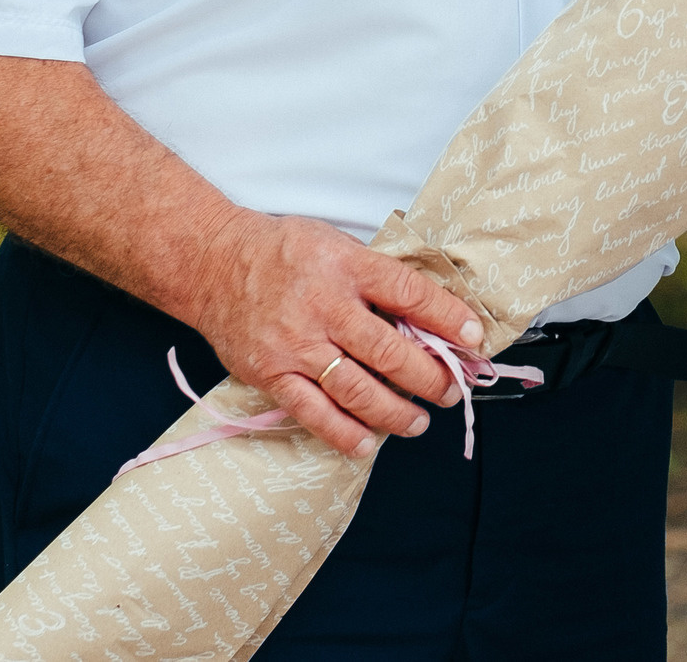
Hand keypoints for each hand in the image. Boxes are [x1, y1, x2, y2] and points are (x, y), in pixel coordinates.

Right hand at [188, 210, 483, 459]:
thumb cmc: (282, 251)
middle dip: (430, 377)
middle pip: (389, 352)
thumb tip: (428, 314)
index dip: (448, 320)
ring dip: (396, 412)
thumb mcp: (337, 244)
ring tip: (418, 421)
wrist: (212, 263)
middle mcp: (324, 307)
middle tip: (450, 389)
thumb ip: (377, 277)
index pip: (410, 295)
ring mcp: (296, 344)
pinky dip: (344, 432)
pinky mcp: (271, 373)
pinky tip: (368, 443)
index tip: (474, 338)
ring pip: (357, 389)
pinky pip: (313, 412)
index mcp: (346, 267)